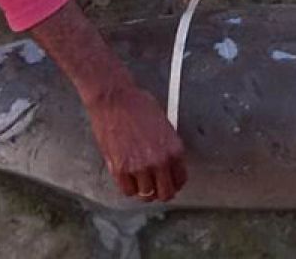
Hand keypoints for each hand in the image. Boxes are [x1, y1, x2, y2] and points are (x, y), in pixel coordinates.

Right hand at [87, 80, 186, 201]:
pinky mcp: (120, 169)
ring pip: (146, 195)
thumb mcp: (163, 123)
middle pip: (166, 193)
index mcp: (174, 149)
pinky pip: (127, 191)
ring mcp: (139, 167)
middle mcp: (159, 161)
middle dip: (161, 191)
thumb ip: (167, 146)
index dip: (174, 183)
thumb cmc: (136, 104)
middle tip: (156, 187)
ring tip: (140, 182)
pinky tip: (128, 179)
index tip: (169, 182)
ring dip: (144, 190)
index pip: (180, 179)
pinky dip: (128, 188)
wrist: (114, 99)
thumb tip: (167, 160)